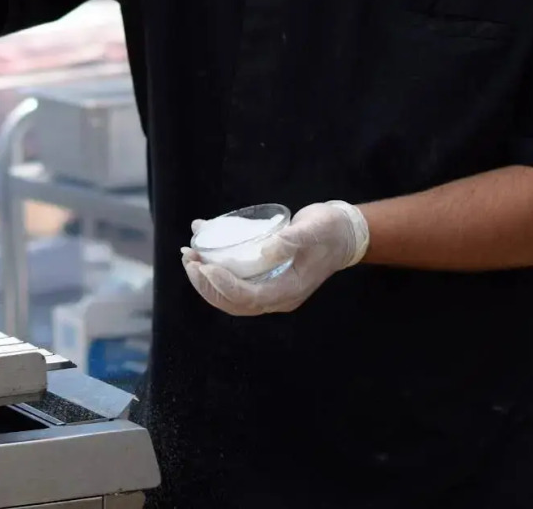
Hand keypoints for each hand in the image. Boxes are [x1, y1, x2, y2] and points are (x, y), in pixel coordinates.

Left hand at [181, 200, 369, 315]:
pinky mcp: (265, 279)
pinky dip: (215, 271)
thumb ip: (292, 240)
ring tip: (190, 256)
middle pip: (234, 303)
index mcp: (290, 290)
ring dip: (205, 281)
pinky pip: (235, 282)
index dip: (224, 286)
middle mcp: (277, 296)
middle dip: (205, 284)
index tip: (205, 265)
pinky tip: (203, 250)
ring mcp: (270, 289)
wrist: (343, 235)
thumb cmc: (330, 231)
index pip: (249, 298)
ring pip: (230, 297)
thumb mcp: (314, 230)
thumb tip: (266, 250)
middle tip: (189, 258)